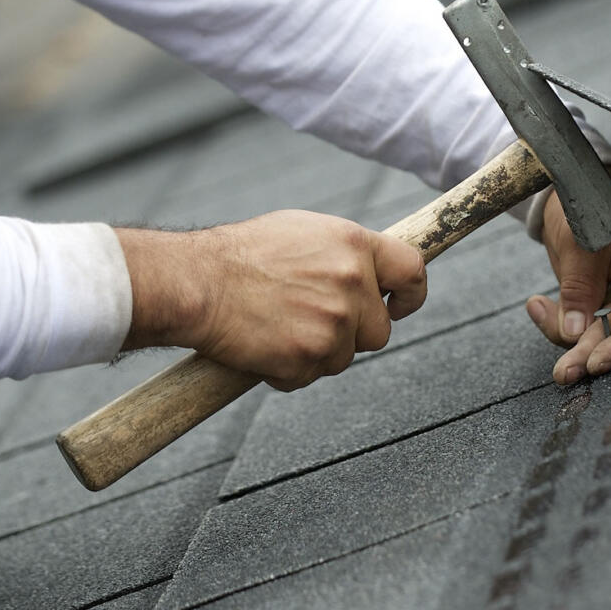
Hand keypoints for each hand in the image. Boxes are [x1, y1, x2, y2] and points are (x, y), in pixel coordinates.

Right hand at [115, 210, 426, 390]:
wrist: (197, 283)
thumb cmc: (241, 255)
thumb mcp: (302, 233)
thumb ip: (343, 253)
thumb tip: (370, 273)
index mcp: (353, 245)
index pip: (413, 271)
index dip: (411, 296)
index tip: (398, 306)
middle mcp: (352, 283)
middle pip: (378, 330)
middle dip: (351, 334)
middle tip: (310, 321)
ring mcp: (333, 323)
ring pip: (344, 357)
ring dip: (317, 352)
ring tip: (277, 326)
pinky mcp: (309, 357)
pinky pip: (309, 377)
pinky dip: (288, 371)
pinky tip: (262, 345)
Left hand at [526, 169, 610, 384]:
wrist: (575, 184)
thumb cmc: (592, 201)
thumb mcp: (584, 240)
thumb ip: (581, 286)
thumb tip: (575, 331)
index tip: (594, 366)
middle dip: (586, 353)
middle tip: (562, 374)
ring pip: (594, 332)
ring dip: (565, 334)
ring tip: (537, 307)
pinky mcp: (600, 298)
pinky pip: (580, 321)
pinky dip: (558, 318)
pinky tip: (536, 303)